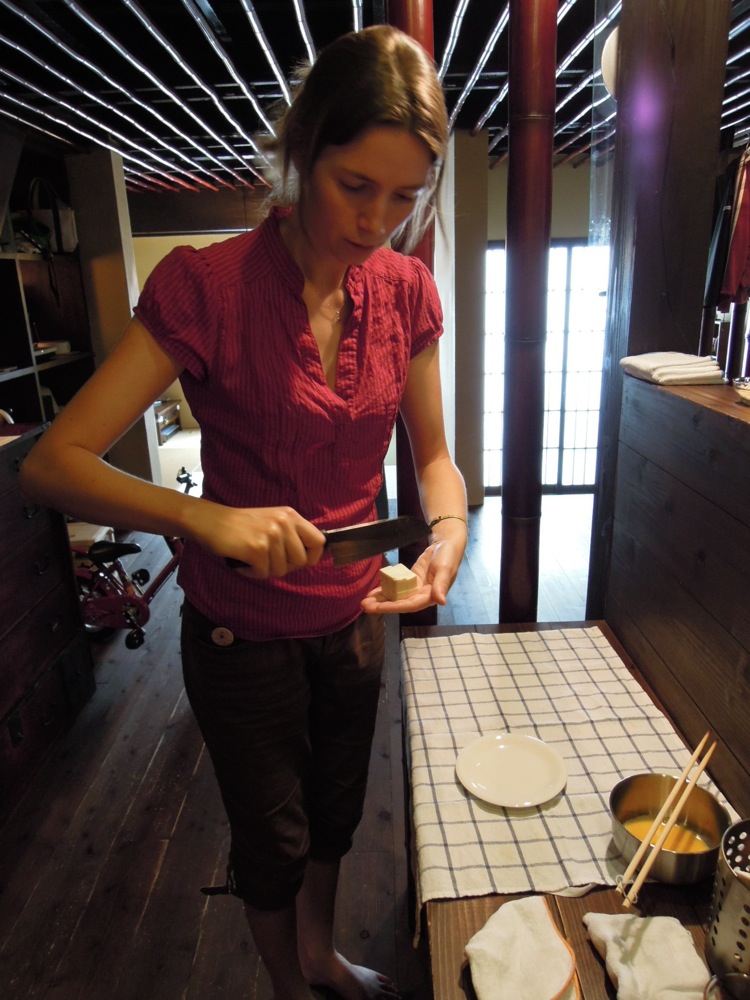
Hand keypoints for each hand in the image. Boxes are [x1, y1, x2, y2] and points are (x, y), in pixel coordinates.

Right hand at [191, 502, 325, 578]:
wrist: (212, 521)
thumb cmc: (242, 526)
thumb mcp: (272, 521)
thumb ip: (290, 535)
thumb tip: (308, 558)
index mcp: (291, 516)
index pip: (319, 541)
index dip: (312, 556)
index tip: (298, 561)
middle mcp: (284, 523)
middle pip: (301, 561)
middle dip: (285, 567)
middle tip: (267, 560)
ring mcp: (271, 535)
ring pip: (281, 570)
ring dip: (265, 570)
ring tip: (251, 558)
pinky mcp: (257, 548)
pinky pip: (263, 573)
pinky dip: (252, 573)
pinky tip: (243, 562)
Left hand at [360, 537, 461, 614]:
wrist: (446, 544)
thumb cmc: (449, 557)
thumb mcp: (445, 570)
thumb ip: (441, 586)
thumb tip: (441, 601)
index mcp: (430, 596)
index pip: (410, 604)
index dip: (394, 606)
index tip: (378, 608)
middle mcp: (421, 595)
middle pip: (400, 603)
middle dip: (382, 606)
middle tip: (364, 606)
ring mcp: (414, 589)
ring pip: (396, 597)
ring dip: (381, 600)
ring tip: (365, 602)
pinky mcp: (410, 581)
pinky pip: (396, 588)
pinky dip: (385, 590)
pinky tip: (373, 593)